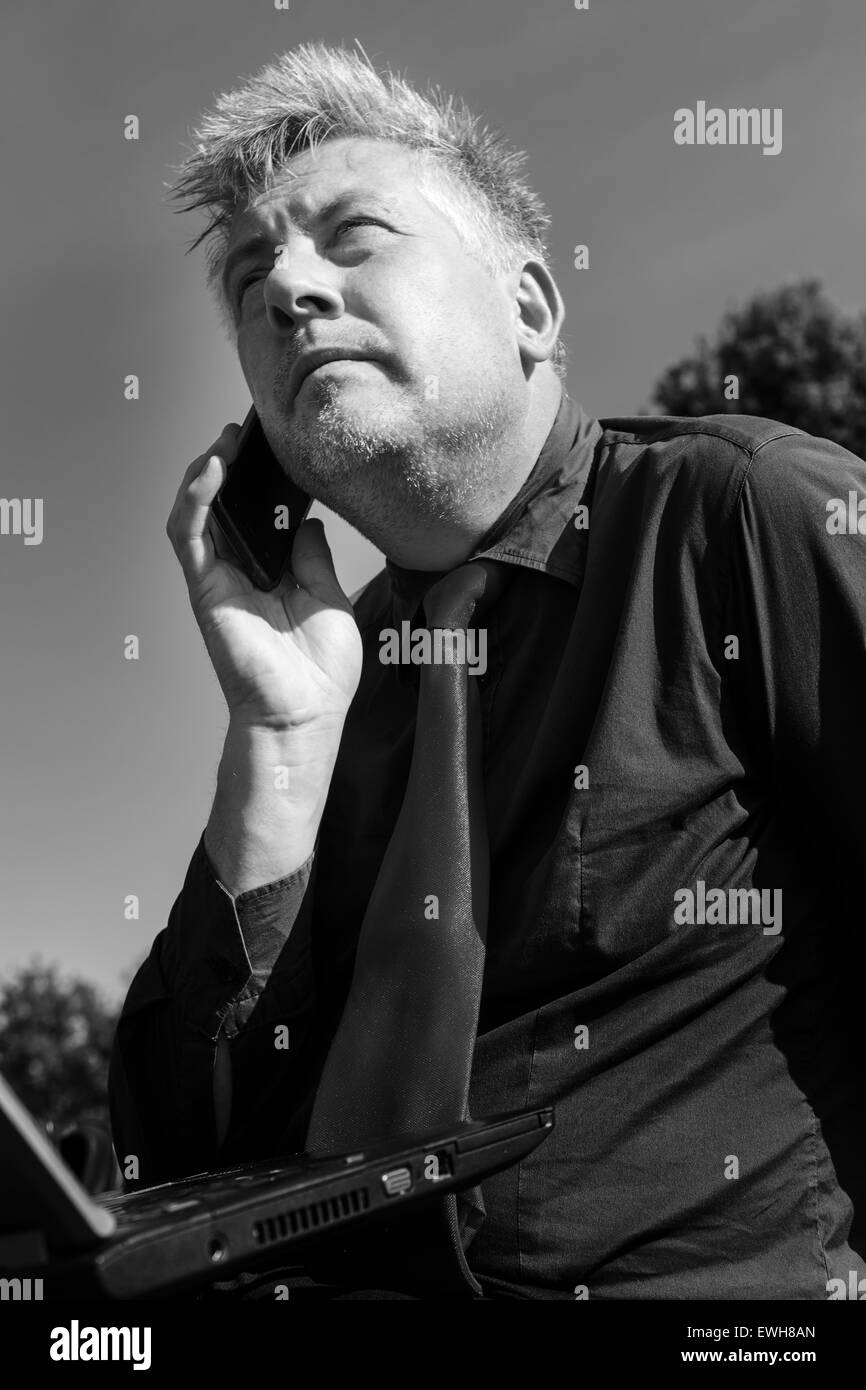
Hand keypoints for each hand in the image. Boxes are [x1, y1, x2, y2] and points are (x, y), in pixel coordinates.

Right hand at [166, 424, 362, 730]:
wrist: (305, 713)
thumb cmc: (320, 670)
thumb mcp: (329, 598)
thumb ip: (312, 557)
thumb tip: (306, 520)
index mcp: (270, 574)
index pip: (256, 515)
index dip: (260, 480)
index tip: (276, 446)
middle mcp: (239, 573)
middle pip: (222, 507)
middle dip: (229, 466)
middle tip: (246, 432)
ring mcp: (218, 580)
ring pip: (196, 514)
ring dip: (205, 473)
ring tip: (225, 441)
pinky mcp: (204, 589)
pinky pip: (188, 536)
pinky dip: (194, 500)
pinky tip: (211, 471)